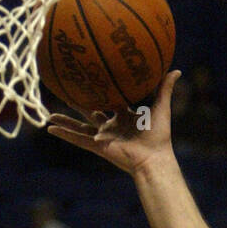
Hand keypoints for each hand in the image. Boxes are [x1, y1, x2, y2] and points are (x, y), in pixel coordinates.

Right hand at [46, 70, 180, 174]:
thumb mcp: (160, 107)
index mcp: (124, 116)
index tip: (91, 76)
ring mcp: (103, 137)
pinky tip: (50, 129)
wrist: (153, 158)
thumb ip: (164, 89)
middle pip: (91, 111)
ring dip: (66, 121)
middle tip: (67, 91)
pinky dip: (65, 134)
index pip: (111, 100)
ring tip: (50, 115)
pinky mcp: (98, 146)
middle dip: (79, 103)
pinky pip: (78, 139)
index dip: (101, 89)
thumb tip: (176, 69)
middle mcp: (112, 126)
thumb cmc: (159, 135)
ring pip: (80, 127)